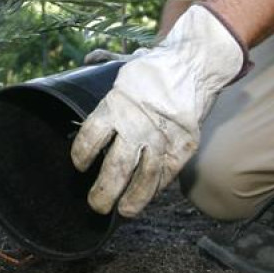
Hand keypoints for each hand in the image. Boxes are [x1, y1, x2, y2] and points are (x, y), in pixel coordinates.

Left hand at [71, 5, 246, 216]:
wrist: (193, 66)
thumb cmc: (155, 71)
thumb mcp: (124, 70)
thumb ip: (105, 80)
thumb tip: (88, 62)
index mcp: (115, 106)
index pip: (90, 138)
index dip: (81, 156)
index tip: (79, 165)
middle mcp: (136, 126)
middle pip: (115, 168)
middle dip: (103, 192)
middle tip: (95, 204)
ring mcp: (161, 139)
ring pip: (143, 179)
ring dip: (131, 199)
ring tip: (122, 211)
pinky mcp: (182, 146)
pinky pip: (166, 175)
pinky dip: (155, 189)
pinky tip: (147, 197)